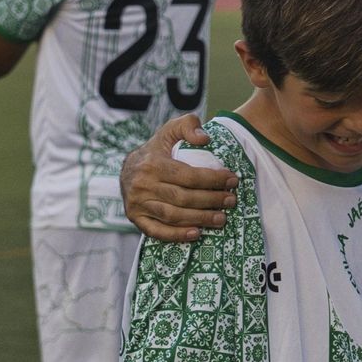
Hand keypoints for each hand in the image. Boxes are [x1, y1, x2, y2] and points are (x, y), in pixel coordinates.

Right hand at [120, 114, 236, 241]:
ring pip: (173, 216)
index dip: (213, 180)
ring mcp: (137, 204)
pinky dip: (177, 235)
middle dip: (211, 200)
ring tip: (221, 218)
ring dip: (200, 219)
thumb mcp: (170, 130)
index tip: (232, 181)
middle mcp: (142, 185)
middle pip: (183, 198)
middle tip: (231, 201)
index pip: (189, 176)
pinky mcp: (135, 218)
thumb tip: (205, 139)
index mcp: (153, 164)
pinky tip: (196, 234)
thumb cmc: (156, 150)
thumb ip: (188, 125)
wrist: (128, 168)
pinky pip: (156, 231)